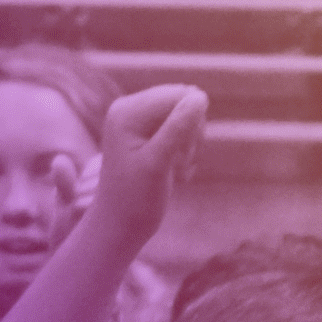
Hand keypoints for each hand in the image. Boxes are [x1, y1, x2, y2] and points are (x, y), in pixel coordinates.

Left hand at [86, 83, 206, 233]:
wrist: (121, 226)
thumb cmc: (136, 198)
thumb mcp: (158, 162)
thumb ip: (178, 127)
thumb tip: (200, 96)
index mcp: (126, 110)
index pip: (178, 95)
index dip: (191, 124)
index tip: (182, 156)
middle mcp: (130, 108)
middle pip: (183, 102)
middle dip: (190, 133)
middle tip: (179, 163)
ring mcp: (138, 121)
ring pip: (186, 116)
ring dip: (190, 144)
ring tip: (177, 168)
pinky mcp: (147, 134)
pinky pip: (181, 128)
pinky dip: (185, 150)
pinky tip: (176, 169)